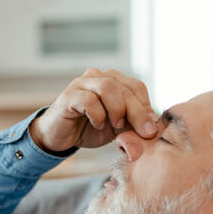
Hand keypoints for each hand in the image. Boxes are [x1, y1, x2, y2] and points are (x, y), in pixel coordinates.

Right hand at [29, 68, 157, 151]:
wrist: (60, 137)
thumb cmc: (90, 129)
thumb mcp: (117, 130)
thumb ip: (133, 127)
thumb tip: (152, 132)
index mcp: (113, 81)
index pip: (136, 87)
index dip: (147, 107)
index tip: (152, 128)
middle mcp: (98, 77)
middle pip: (125, 88)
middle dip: (138, 112)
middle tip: (145, 133)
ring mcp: (82, 83)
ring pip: (108, 88)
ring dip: (118, 110)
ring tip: (116, 125)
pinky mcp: (69, 96)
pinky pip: (89, 100)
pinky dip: (98, 115)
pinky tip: (97, 125)